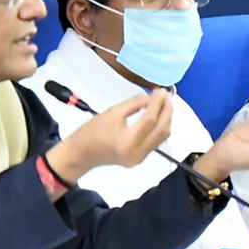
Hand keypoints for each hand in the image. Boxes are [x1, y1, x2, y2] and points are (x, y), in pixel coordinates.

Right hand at [46, 89, 173, 181]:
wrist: (81, 154)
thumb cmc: (91, 131)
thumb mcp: (112, 112)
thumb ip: (134, 104)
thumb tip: (151, 97)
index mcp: (127, 142)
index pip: (150, 120)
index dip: (158, 103)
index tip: (161, 90)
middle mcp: (137, 153)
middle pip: (161, 130)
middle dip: (167, 111)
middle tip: (167, 95)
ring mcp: (141, 158)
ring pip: (162, 136)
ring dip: (166, 118)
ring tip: (166, 102)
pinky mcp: (141, 158)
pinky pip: (156, 141)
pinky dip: (160, 126)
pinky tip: (160, 114)